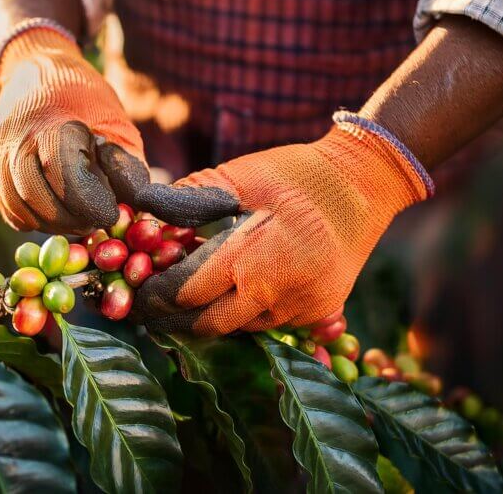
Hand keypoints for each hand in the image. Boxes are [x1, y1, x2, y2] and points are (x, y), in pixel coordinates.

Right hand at [0, 27, 148, 232]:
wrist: (37, 75)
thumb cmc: (85, 103)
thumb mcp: (116, 125)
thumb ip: (125, 166)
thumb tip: (132, 204)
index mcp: (50, 124)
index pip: (64, 175)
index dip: (90, 203)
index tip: (111, 214)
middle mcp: (14, 140)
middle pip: (37, 196)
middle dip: (72, 218)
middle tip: (96, 222)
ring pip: (21, 209)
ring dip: (54, 224)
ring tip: (80, 219)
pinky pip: (10, 210)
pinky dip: (36, 220)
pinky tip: (58, 212)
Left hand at [133, 117, 430, 334]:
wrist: (366, 182)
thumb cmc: (296, 174)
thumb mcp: (238, 175)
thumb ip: (189, 199)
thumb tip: (142, 211)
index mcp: (251, 259)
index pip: (186, 294)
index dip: (154, 296)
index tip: (136, 291)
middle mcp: (276, 295)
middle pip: (208, 325)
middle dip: (174, 320)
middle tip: (150, 308)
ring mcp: (302, 309)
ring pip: (240, 329)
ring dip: (211, 317)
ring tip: (187, 300)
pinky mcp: (319, 312)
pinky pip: (270, 323)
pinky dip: (245, 312)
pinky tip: (233, 292)